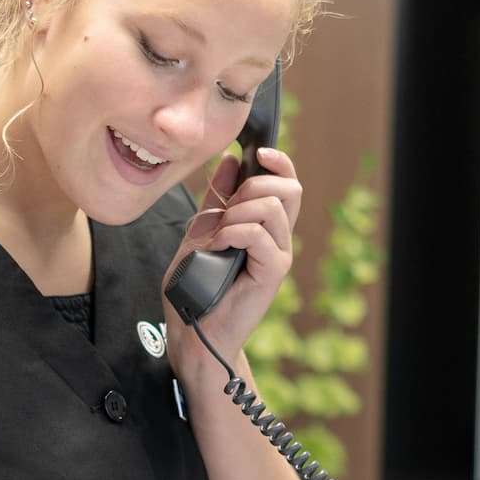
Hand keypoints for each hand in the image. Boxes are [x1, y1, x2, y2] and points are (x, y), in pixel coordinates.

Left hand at [163, 146, 301, 382]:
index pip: (287, 183)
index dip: (279, 162)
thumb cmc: (195, 283)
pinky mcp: (272, 273)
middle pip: (289, 188)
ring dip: (238, 211)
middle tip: (227, 210)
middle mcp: (279, 239)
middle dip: (253, 185)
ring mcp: (278, 255)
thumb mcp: (202, 229)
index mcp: (266, 227)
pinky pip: (259, 234)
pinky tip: (219, 245)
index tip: (258, 151)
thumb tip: (231, 160)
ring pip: (272, 207)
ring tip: (219, 234)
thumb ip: (218, 198)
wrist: (191, 328)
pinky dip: (234, 232)